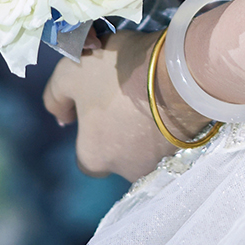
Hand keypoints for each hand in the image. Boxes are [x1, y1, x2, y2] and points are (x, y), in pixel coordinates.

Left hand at [41, 24, 212, 179]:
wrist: (177, 73)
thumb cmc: (117, 75)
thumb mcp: (71, 73)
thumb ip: (56, 96)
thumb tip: (61, 115)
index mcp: (94, 158)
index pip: (87, 155)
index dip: (91, 131)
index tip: (101, 105)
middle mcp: (125, 170)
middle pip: (120, 153)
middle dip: (123, 132)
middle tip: (130, 98)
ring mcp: (159, 163)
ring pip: (149, 148)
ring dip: (149, 127)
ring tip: (155, 94)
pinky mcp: (187, 150)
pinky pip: (174, 139)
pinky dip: (171, 123)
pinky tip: (173, 98)